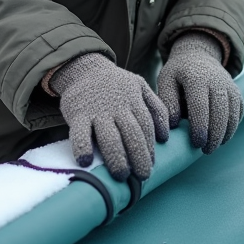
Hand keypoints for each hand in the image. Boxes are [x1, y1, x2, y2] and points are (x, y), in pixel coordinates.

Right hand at [49, 53, 169, 180]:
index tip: (151, 164)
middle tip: (142, 175)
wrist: (85, 68)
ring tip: (121, 174)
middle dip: (138, 155)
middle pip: (131, 133)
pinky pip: (79, 132)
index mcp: (133, 101)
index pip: (145, 126)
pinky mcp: (77, 114)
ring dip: (116, 156)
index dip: (149, 146)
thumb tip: (166, 135)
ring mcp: (97, 111)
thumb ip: (155, 107)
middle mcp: (117, 107)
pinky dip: (81, 146)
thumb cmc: (116, 84)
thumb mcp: (140, 86)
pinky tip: (85, 161)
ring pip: (108, 135)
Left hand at [158, 31, 243, 153]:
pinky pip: (239, 112)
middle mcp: (217, 81)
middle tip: (205, 151)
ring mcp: (230, 86)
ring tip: (213, 147)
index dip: (200, 128)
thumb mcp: (166, 80)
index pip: (201, 107)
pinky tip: (222, 137)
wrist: (199, 55)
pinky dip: (232, 127)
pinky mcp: (237, 92)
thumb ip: (167, 102)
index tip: (196, 143)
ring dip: (225, 134)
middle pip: (220, 113)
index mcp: (196, 78)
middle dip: (215, 136)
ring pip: (232, 115)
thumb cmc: (178, 73)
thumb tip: (173, 125)